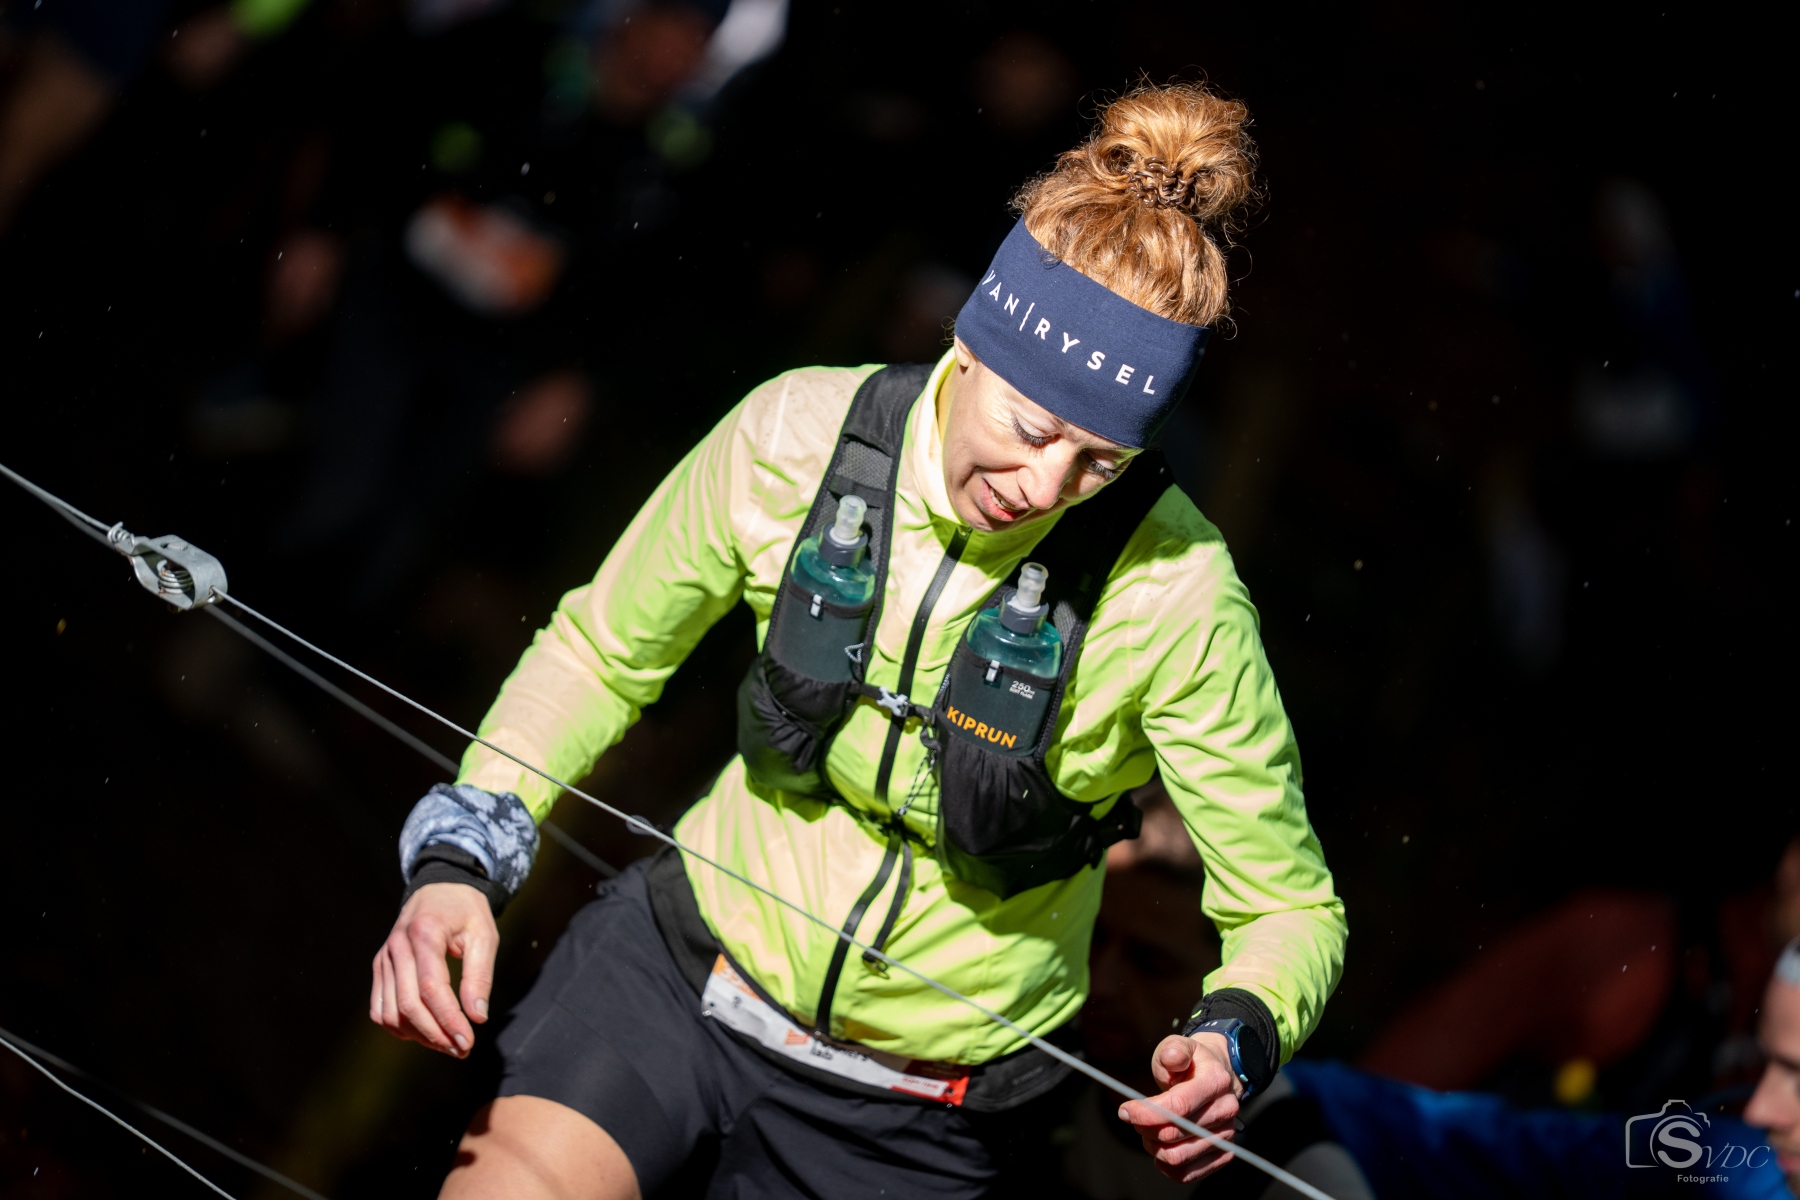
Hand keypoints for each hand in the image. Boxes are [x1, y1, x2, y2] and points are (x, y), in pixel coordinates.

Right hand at [371, 882, 497, 1057]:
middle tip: (461, 1049)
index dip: (448, 1019)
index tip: (467, 1041)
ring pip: (391, 1013)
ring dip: (418, 1036)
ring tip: (447, 1043)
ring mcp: (384, 958)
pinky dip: (399, 1027)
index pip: (431, 988)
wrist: (439, 888)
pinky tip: (424, 1032)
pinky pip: (380, 1008)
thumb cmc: (466, 911)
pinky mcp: (379, 968)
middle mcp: (397, 947)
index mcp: (424, 934)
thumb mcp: (484, 935)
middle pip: (408, 1006)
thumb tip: (477, 1016)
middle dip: (436, 1034)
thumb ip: (480, 975)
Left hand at [1116, 1033, 1243, 1182]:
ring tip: (1147, 1132)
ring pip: (1179, 1157)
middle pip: (1175, 1133)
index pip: (1178, 1106)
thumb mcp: (1180, 1046)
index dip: (1146, 1112)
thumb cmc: (1192, 1063)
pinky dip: (1167, 1167)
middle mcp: (1225, 1110)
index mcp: (1215, 1081)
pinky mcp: (1222, 1153)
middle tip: (1135, 1118)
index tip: (1126, 1110)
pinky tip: (1159, 1149)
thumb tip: (1171, 1058)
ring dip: (1153, 1147)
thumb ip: (1173, 1050)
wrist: (1218, 1076)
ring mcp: (1226, 1134)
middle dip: (1145, 1128)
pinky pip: (1188, 1173)